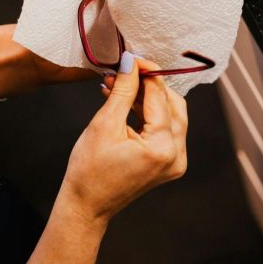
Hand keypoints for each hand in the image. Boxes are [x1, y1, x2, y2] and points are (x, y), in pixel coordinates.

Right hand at [59, 53, 187, 225]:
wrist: (86, 205)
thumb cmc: (88, 171)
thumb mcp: (104, 124)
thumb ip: (123, 90)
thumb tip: (131, 62)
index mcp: (163, 147)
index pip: (159, 97)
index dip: (145, 73)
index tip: (131, 57)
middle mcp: (176, 155)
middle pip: (172, 105)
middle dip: (148, 85)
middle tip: (125, 71)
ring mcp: (175, 161)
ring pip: (169, 115)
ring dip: (146, 98)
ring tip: (117, 87)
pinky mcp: (168, 163)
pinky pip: (164, 129)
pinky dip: (147, 114)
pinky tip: (125, 102)